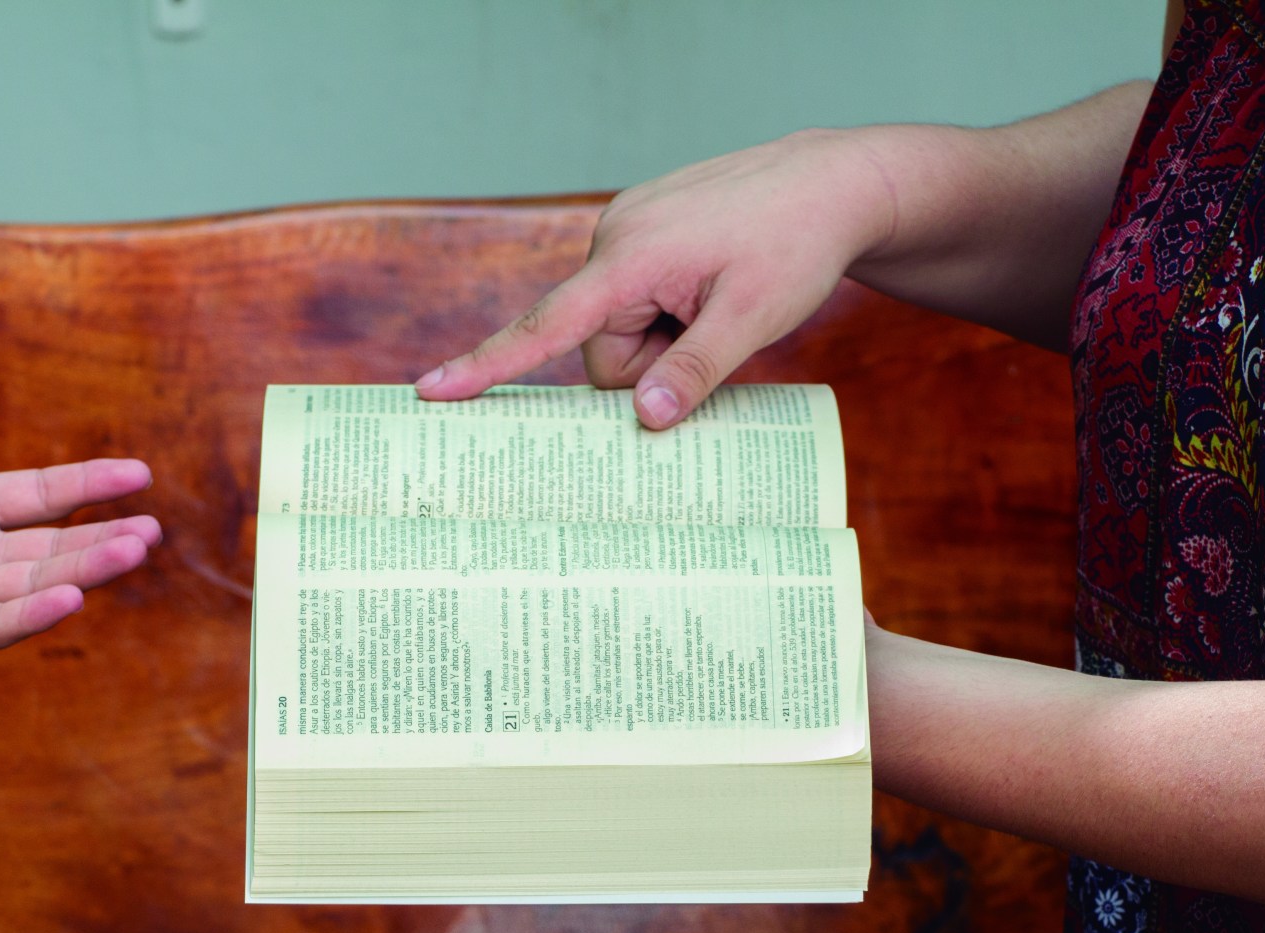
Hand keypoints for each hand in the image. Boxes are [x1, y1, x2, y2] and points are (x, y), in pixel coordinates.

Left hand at [0, 338, 160, 676]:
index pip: (39, 494)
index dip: (88, 484)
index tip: (138, 475)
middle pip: (51, 545)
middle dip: (103, 539)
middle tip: (152, 530)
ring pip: (33, 583)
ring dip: (84, 571)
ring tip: (134, 552)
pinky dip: (30, 615)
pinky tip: (70, 600)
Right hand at [415, 129, 895, 428]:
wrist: (833, 181)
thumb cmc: (797, 243)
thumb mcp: (755, 318)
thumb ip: (695, 371)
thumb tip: (642, 421)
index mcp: (629, 259)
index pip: (544, 327)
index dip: (486, 367)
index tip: (431, 392)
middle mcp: (613, 239)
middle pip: (599, 349)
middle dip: (648, 364)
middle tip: (712, 337)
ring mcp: (625, 232)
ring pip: (619, 329)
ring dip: (663, 339)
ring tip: (717, 306)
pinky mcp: (642, 233)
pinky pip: (634, 301)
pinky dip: (667, 313)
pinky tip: (710, 288)